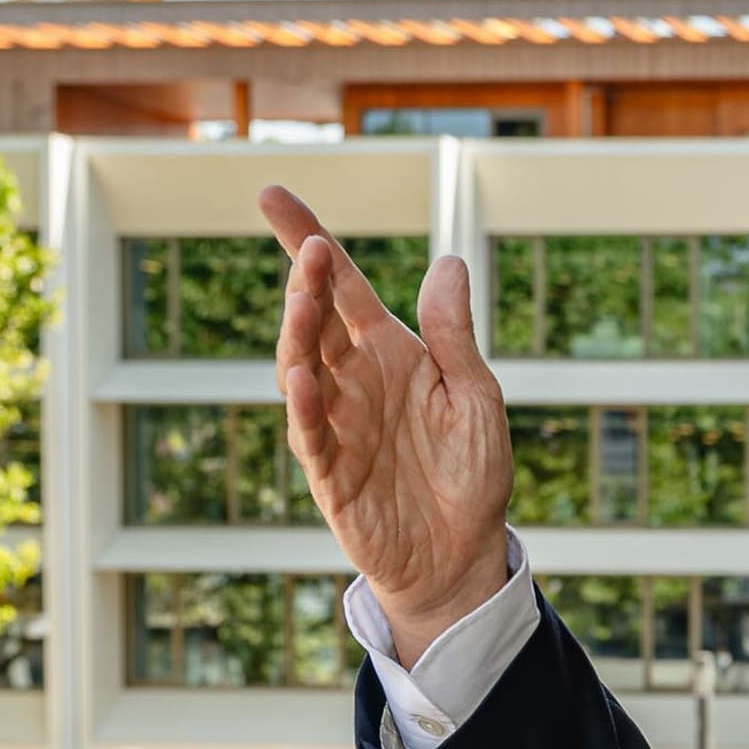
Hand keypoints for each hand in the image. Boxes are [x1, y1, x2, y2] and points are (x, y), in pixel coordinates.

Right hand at [264, 184, 512, 654]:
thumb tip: (448, 261)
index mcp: (390, 352)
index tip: (270, 194)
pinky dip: (306, 407)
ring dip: (299, 335)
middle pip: (316, 319)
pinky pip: (310, 434)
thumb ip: (454, 336)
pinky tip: (304, 381)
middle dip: (307, 283)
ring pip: (301, 368)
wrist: (464, 555)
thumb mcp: (477, 397)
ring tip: (304, 301)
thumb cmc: (472, 472)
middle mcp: (354, 380)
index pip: (342, 286)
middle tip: (310, 250)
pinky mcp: (330, 472)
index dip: (307, 240)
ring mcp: (336, 423)